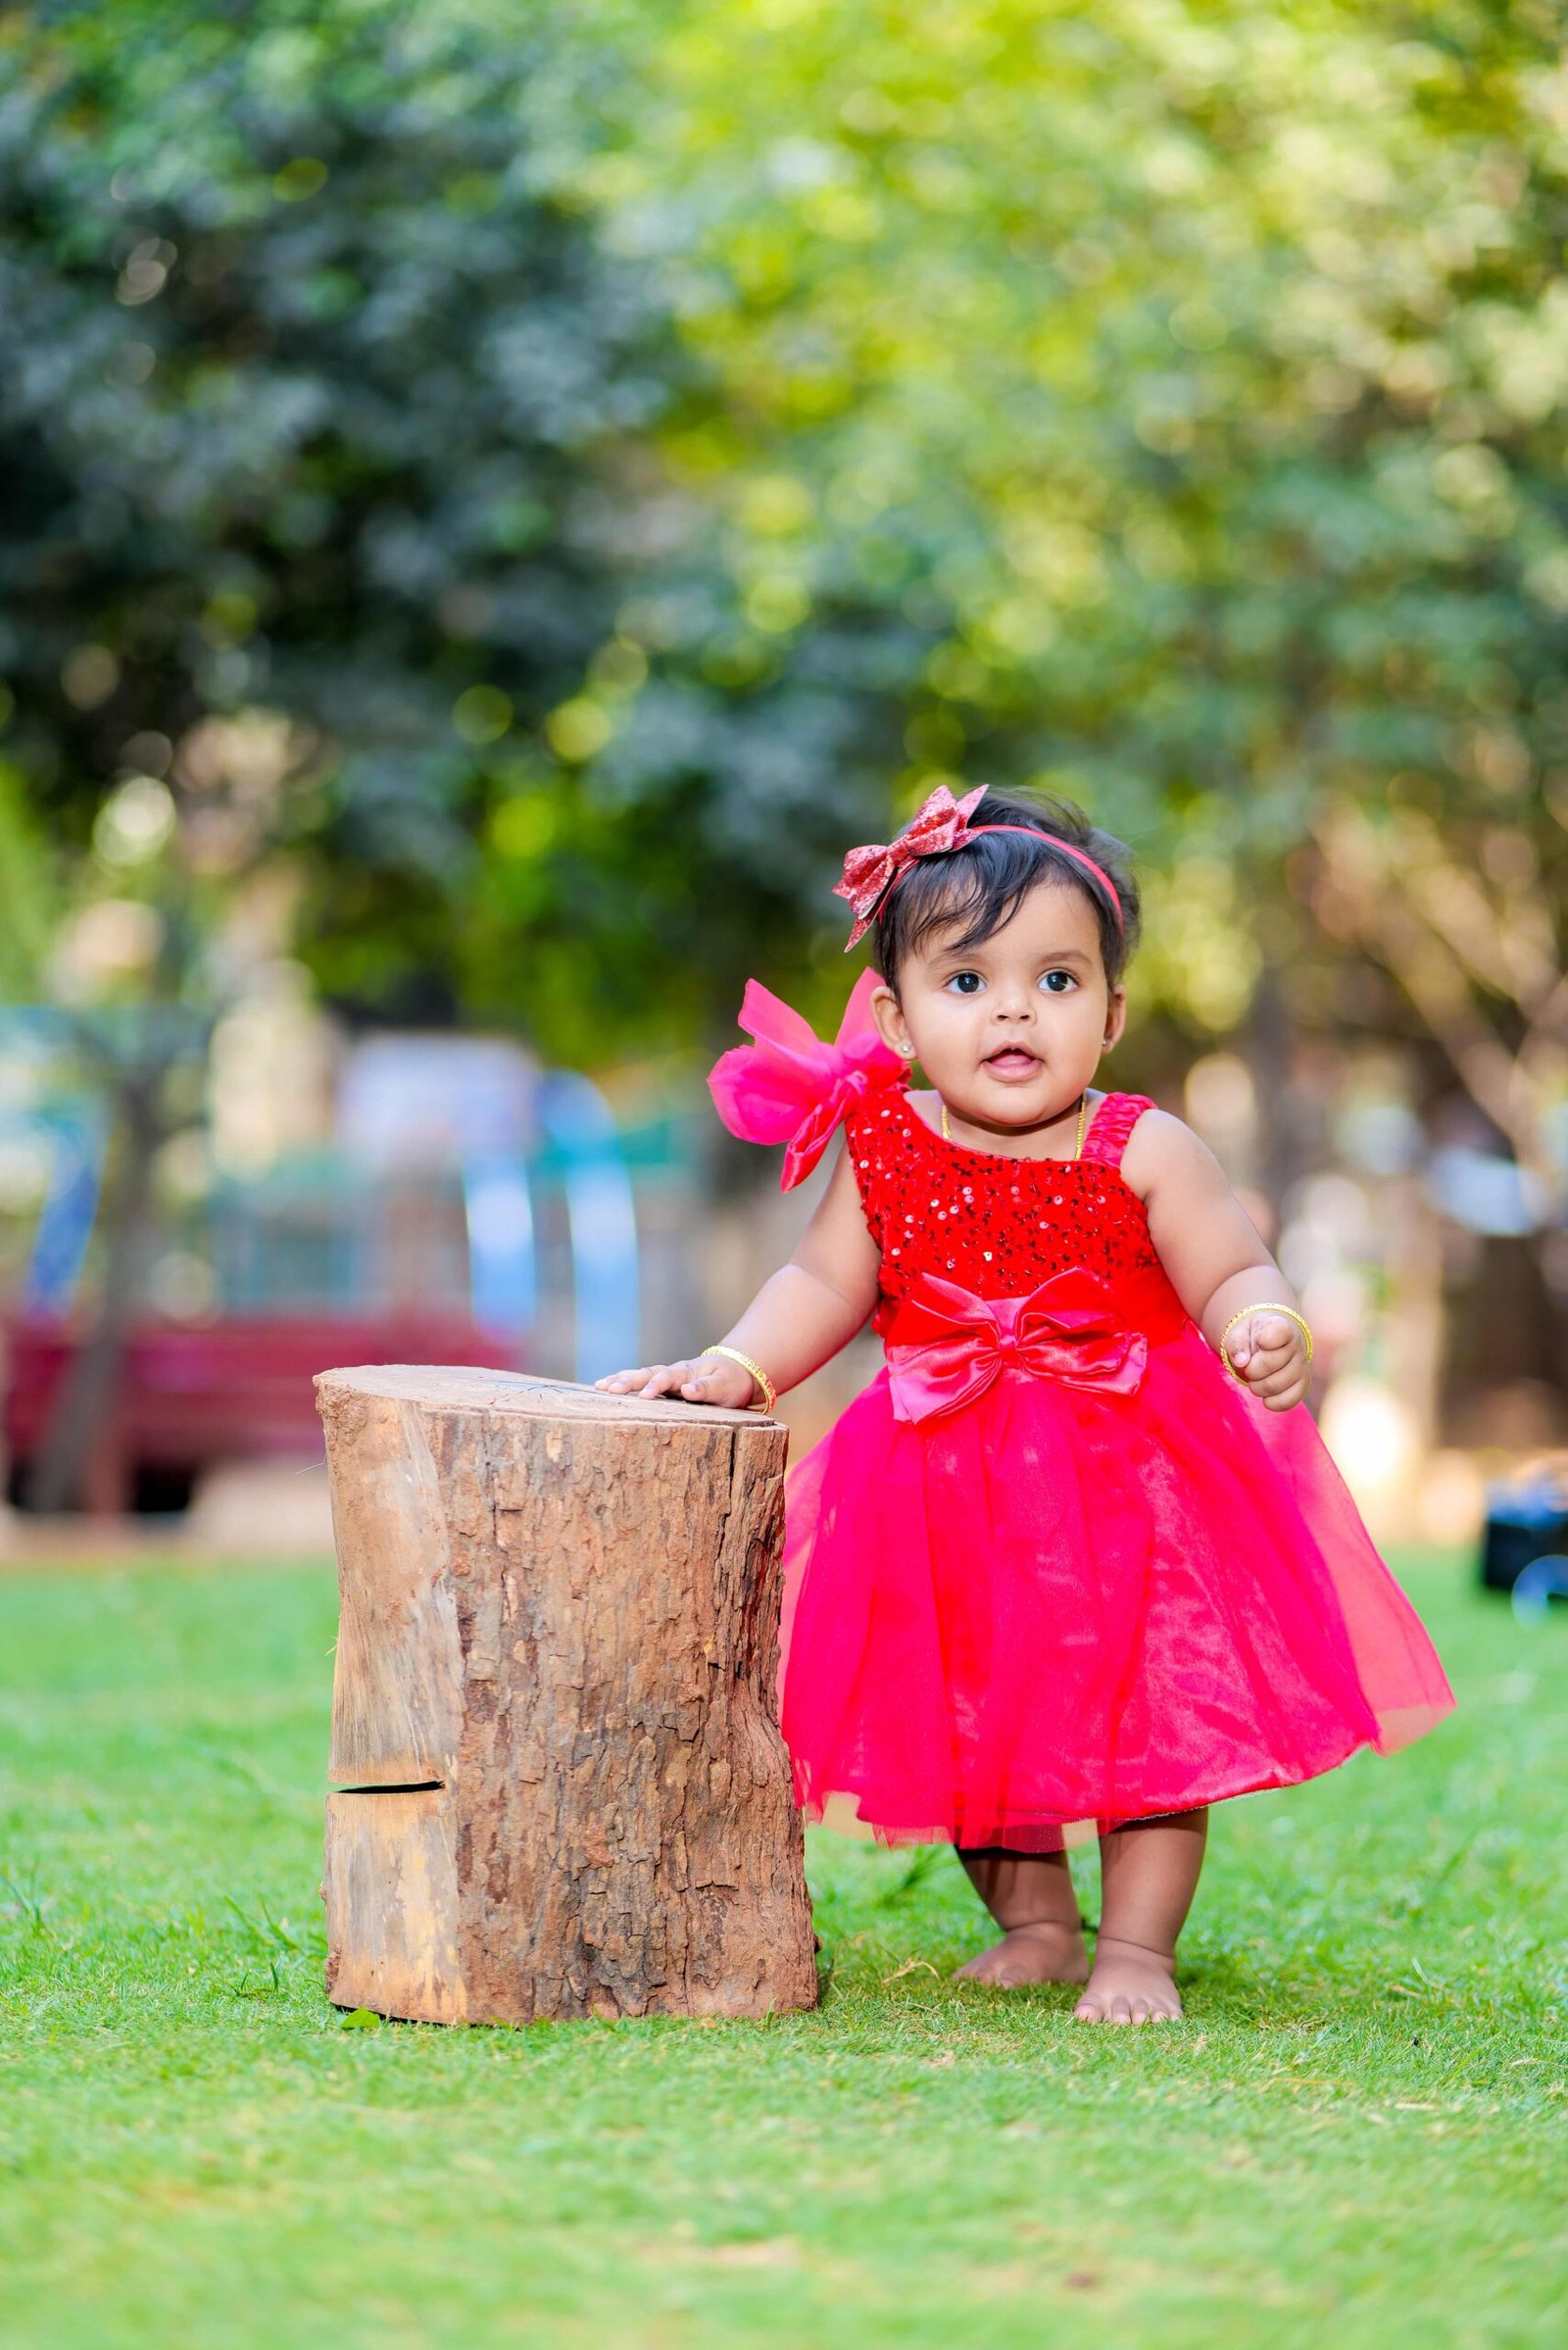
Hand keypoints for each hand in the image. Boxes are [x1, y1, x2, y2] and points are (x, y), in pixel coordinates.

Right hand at [593, 1355, 758, 1408]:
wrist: (734, 1372)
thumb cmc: (730, 1381)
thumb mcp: (724, 1386)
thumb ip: (707, 1388)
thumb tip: (687, 1390)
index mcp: (686, 1372)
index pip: (667, 1378)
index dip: (655, 1386)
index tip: (644, 1397)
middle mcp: (672, 1372)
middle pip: (646, 1373)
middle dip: (627, 1380)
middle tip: (608, 1388)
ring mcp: (667, 1379)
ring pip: (640, 1375)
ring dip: (621, 1379)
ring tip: (599, 1386)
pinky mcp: (664, 1387)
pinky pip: (641, 1382)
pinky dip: (624, 1382)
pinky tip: (606, 1388)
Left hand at [1223, 1313, 1309, 1412]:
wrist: (1272, 1344)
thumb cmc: (1254, 1337)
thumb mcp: (1240, 1332)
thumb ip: (1236, 1343)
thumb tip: (1241, 1362)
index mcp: (1283, 1328)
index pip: (1278, 1333)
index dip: (1263, 1340)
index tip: (1259, 1340)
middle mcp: (1297, 1347)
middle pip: (1268, 1364)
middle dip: (1250, 1369)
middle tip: (1249, 1367)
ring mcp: (1303, 1367)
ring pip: (1274, 1386)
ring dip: (1256, 1387)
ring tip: (1256, 1379)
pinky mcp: (1303, 1386)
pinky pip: (1287, 1402)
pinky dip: (1270, 1402)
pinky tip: (1265, 1394)